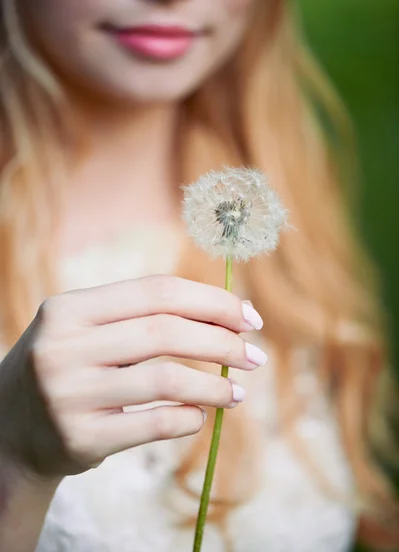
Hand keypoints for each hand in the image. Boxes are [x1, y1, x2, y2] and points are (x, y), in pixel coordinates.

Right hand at [0, 275, 264, 478]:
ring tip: (238, 391)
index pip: (156, 292)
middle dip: (221, 342)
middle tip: (254, 356)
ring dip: (213, 385)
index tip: (249, 317)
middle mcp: (63, 347)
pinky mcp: (80, 438)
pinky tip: (200, 416)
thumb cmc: (67, 367)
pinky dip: (188, 418)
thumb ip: (144, 317)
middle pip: (164, 332)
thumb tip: (228, 316)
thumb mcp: (86, 330)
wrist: (9, 429)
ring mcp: (68, 394)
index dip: (211, 302)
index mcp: (69, 309)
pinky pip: (154, 423)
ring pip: (165, 380)